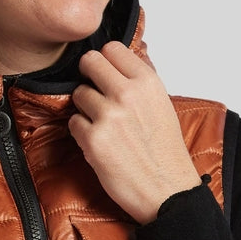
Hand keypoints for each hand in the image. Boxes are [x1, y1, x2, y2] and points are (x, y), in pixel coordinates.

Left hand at [69, 41, 203, 223]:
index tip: (105, 73)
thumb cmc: (165, 151)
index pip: (112, 49)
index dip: (105, 61)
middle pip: (90, 62)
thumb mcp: (162, 104)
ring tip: (103, 125)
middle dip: (89, 76)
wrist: (167, 191)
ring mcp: (108, 116)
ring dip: (86, 108)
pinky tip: (100, 142)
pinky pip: (74, 122)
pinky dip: (82, 132)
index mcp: (148, 82)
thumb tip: (119, 59)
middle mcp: (128, 94)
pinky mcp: (93, 139)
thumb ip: (140, 80)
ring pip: (79, 93)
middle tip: (95, 93)